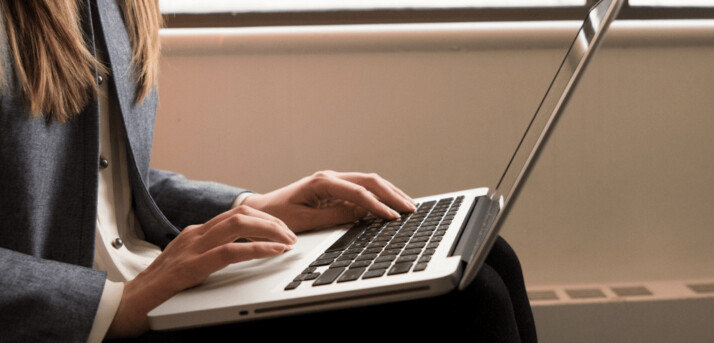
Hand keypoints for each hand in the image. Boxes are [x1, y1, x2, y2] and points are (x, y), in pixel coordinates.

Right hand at [106, 205, 295, 337]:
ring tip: (288, 242)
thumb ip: (211, 256)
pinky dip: (258, 249)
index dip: (265, 220)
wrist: (124, 307)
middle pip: (242, 213)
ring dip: (270, 231)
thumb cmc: (158, 291)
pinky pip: (231, 251)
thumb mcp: (190, 266)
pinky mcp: (191, 266)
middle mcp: (195, 234)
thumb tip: (242, 253)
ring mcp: (192, 248)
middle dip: (273, 222)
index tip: (283, 231)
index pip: (236, 215)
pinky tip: (274, 253)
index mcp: (196, 233)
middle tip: (292, 235)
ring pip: (239, 224)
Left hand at [243, 170, 415, 232]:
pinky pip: (362, 190)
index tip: (392, 217)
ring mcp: (334, 182)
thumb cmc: (278, 214)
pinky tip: (391, 204)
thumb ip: (333, 216)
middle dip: (392, 194)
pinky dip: (379, 196)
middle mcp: (330, 177)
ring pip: (369, 182)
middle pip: (369, 181)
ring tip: (408, 205)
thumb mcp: (304, 220)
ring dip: (389, 193)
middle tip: (410, 208)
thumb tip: (359, 215)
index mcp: (322, 182)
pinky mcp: (335, 189)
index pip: (358, 191)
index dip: (377, 205)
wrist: (261, 209)